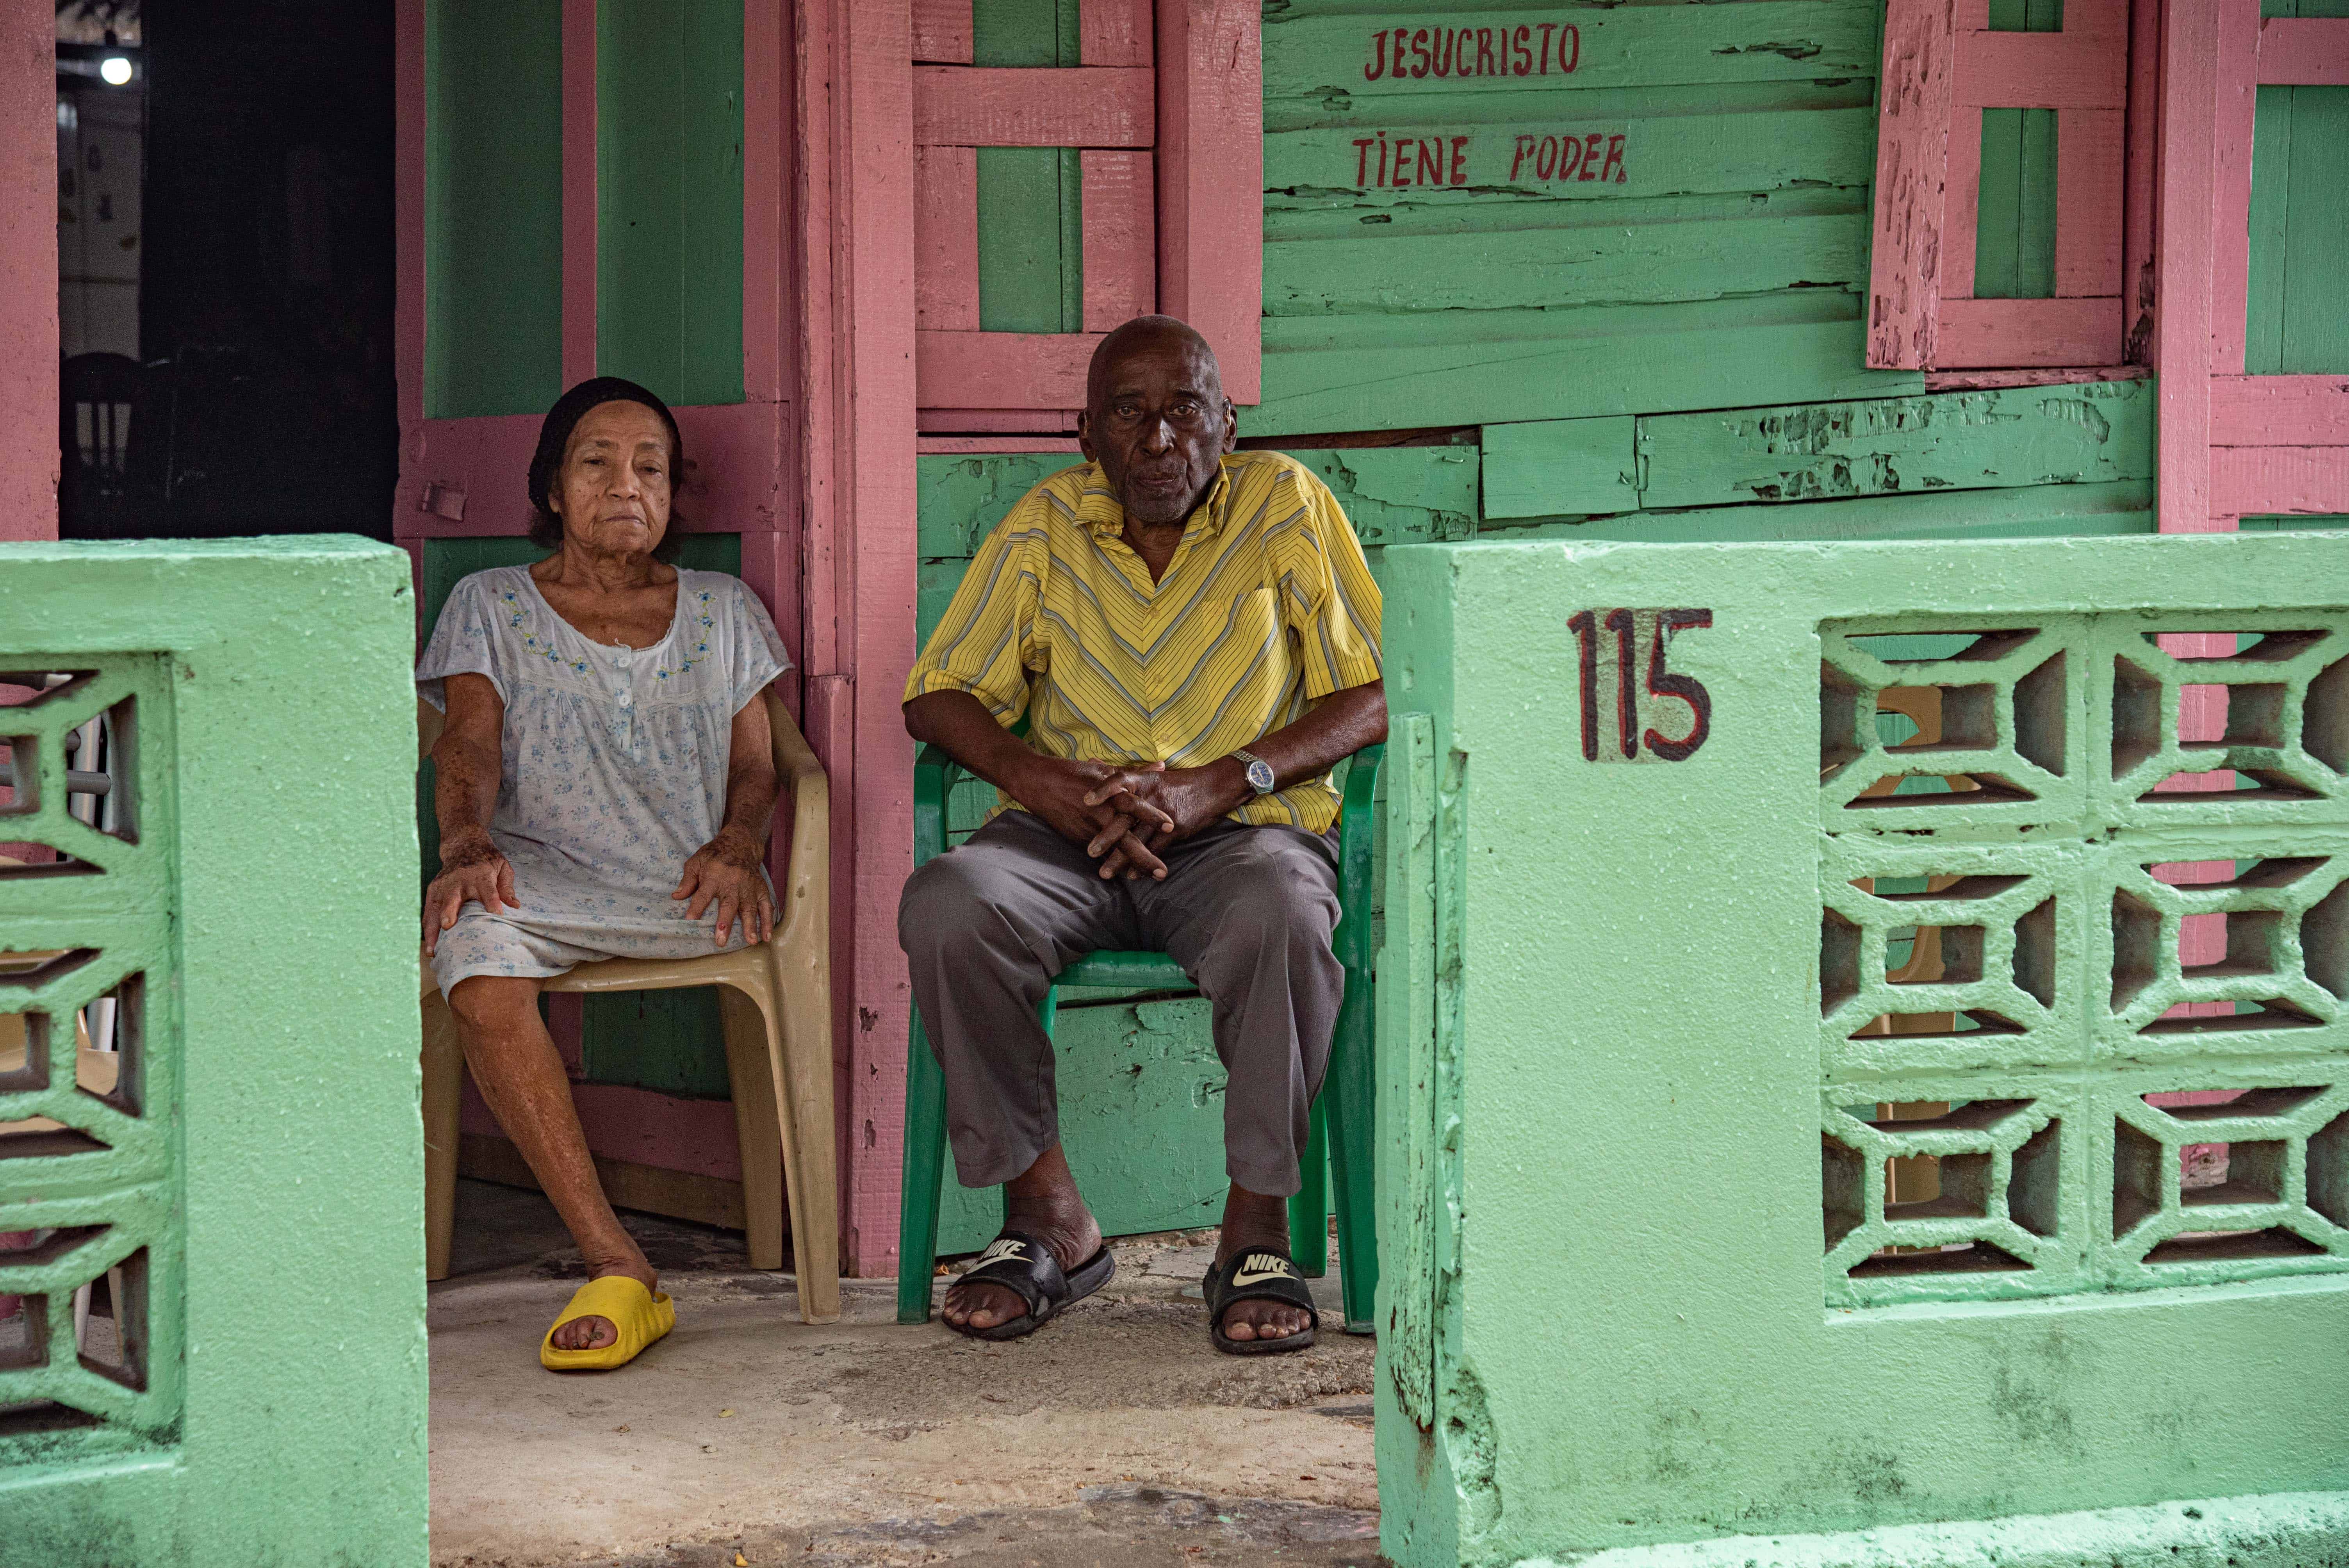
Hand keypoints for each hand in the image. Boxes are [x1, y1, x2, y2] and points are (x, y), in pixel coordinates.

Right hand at [423, 828, 516, 954]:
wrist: (464, 846)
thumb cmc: (487, 861)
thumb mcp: (502, 867)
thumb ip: (507, 886)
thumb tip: (515, 905)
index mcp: (481, 874)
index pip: (487, 889)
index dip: (491, 902)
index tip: (496, 915)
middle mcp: (459, 881)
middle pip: (453, 897)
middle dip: (449, 911)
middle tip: (449, 925)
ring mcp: (443, 886)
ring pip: (436, 908)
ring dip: (433, 928)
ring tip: (434, 949)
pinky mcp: (433, 891)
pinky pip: (428, 911)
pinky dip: (427, 928)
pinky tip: (429, 945)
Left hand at [673, 827, 775, 945]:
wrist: (740, 843)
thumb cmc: (715, 855)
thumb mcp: (696, 861)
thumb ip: (687, 880)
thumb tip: (676, 897)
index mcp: (714, 876)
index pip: (703, 894)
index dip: (696, 907)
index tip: (690, 920)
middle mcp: (733, 883)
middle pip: (729, 905)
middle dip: (725, 923)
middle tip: (721, 941)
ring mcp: (749, 887)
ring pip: (750, 908)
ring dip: (750, 926)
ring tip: (751, 941)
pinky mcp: (761, 890)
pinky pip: (766, 906)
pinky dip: (768, 921)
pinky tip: (767, 936)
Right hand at [1008, 754, 1173, 879]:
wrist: (1038, 782)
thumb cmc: (1075, 772)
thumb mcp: (1106, 769)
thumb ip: (1135, 773)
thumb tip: (1162, 765)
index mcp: (1110, 793)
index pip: (1134, 805)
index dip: (1152, 816)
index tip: (1170, 826)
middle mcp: (1100, 812)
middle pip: (1125, 838)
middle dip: (1145, 857)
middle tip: (1163, 872)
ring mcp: (1088, 827)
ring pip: (1112, 850)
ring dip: (1129, 865)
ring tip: (1145, 879)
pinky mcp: (1079, 836)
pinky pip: (1099, 852)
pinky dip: (1111, 862)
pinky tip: (1124, 874)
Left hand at [1082, 760, 1246, 878]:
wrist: (1214, 787)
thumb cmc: (1179, 782)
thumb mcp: (1151, 774)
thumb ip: (1122, 775)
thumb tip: (1091, 762)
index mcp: (1143, 779)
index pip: (1118, 780)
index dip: (1101, 789)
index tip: (1085, 801)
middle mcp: (1151, 795)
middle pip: (1125, 817)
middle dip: (1106, 837)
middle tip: (1089, 852)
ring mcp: (1163, 813)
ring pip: (1139, 839)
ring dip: (1121, 858)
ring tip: (1105, 873)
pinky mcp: (1176, 829)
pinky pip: (1156, 849)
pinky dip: (1144, 863)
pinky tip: (1133, 875)